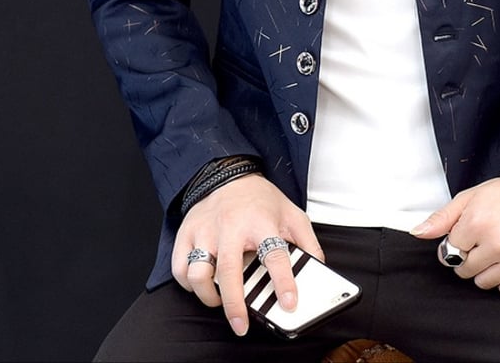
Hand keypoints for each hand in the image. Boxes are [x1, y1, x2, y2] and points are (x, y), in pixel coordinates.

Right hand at [172, 174, 323, 335]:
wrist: (230, 175)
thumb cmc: (260, 199)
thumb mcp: (292, 214)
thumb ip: (308, 242)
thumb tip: (318, 269)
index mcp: (261, 222)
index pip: (275, 255)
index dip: (283, 282)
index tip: (289, 303)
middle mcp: (231, 227)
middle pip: (229, 271)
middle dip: (235, 304)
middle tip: (242, 324)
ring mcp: (206, 231)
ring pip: (199, 274)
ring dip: (209, 296)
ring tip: (221, 301)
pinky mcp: (187, 234)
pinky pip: (181, 269)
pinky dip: (189, 285)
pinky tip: (203, 285)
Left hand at [411, 174, 499, 296]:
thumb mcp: (467, 198)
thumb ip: (441, 218)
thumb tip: (417, 233)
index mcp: (477, 224)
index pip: (450, 252)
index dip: (456, 243)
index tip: (467, 234)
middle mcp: (498, 243)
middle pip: (466, 271)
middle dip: (469, 258)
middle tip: (483, 240)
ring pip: (486, 283)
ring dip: (486, 270)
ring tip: (496, 248)